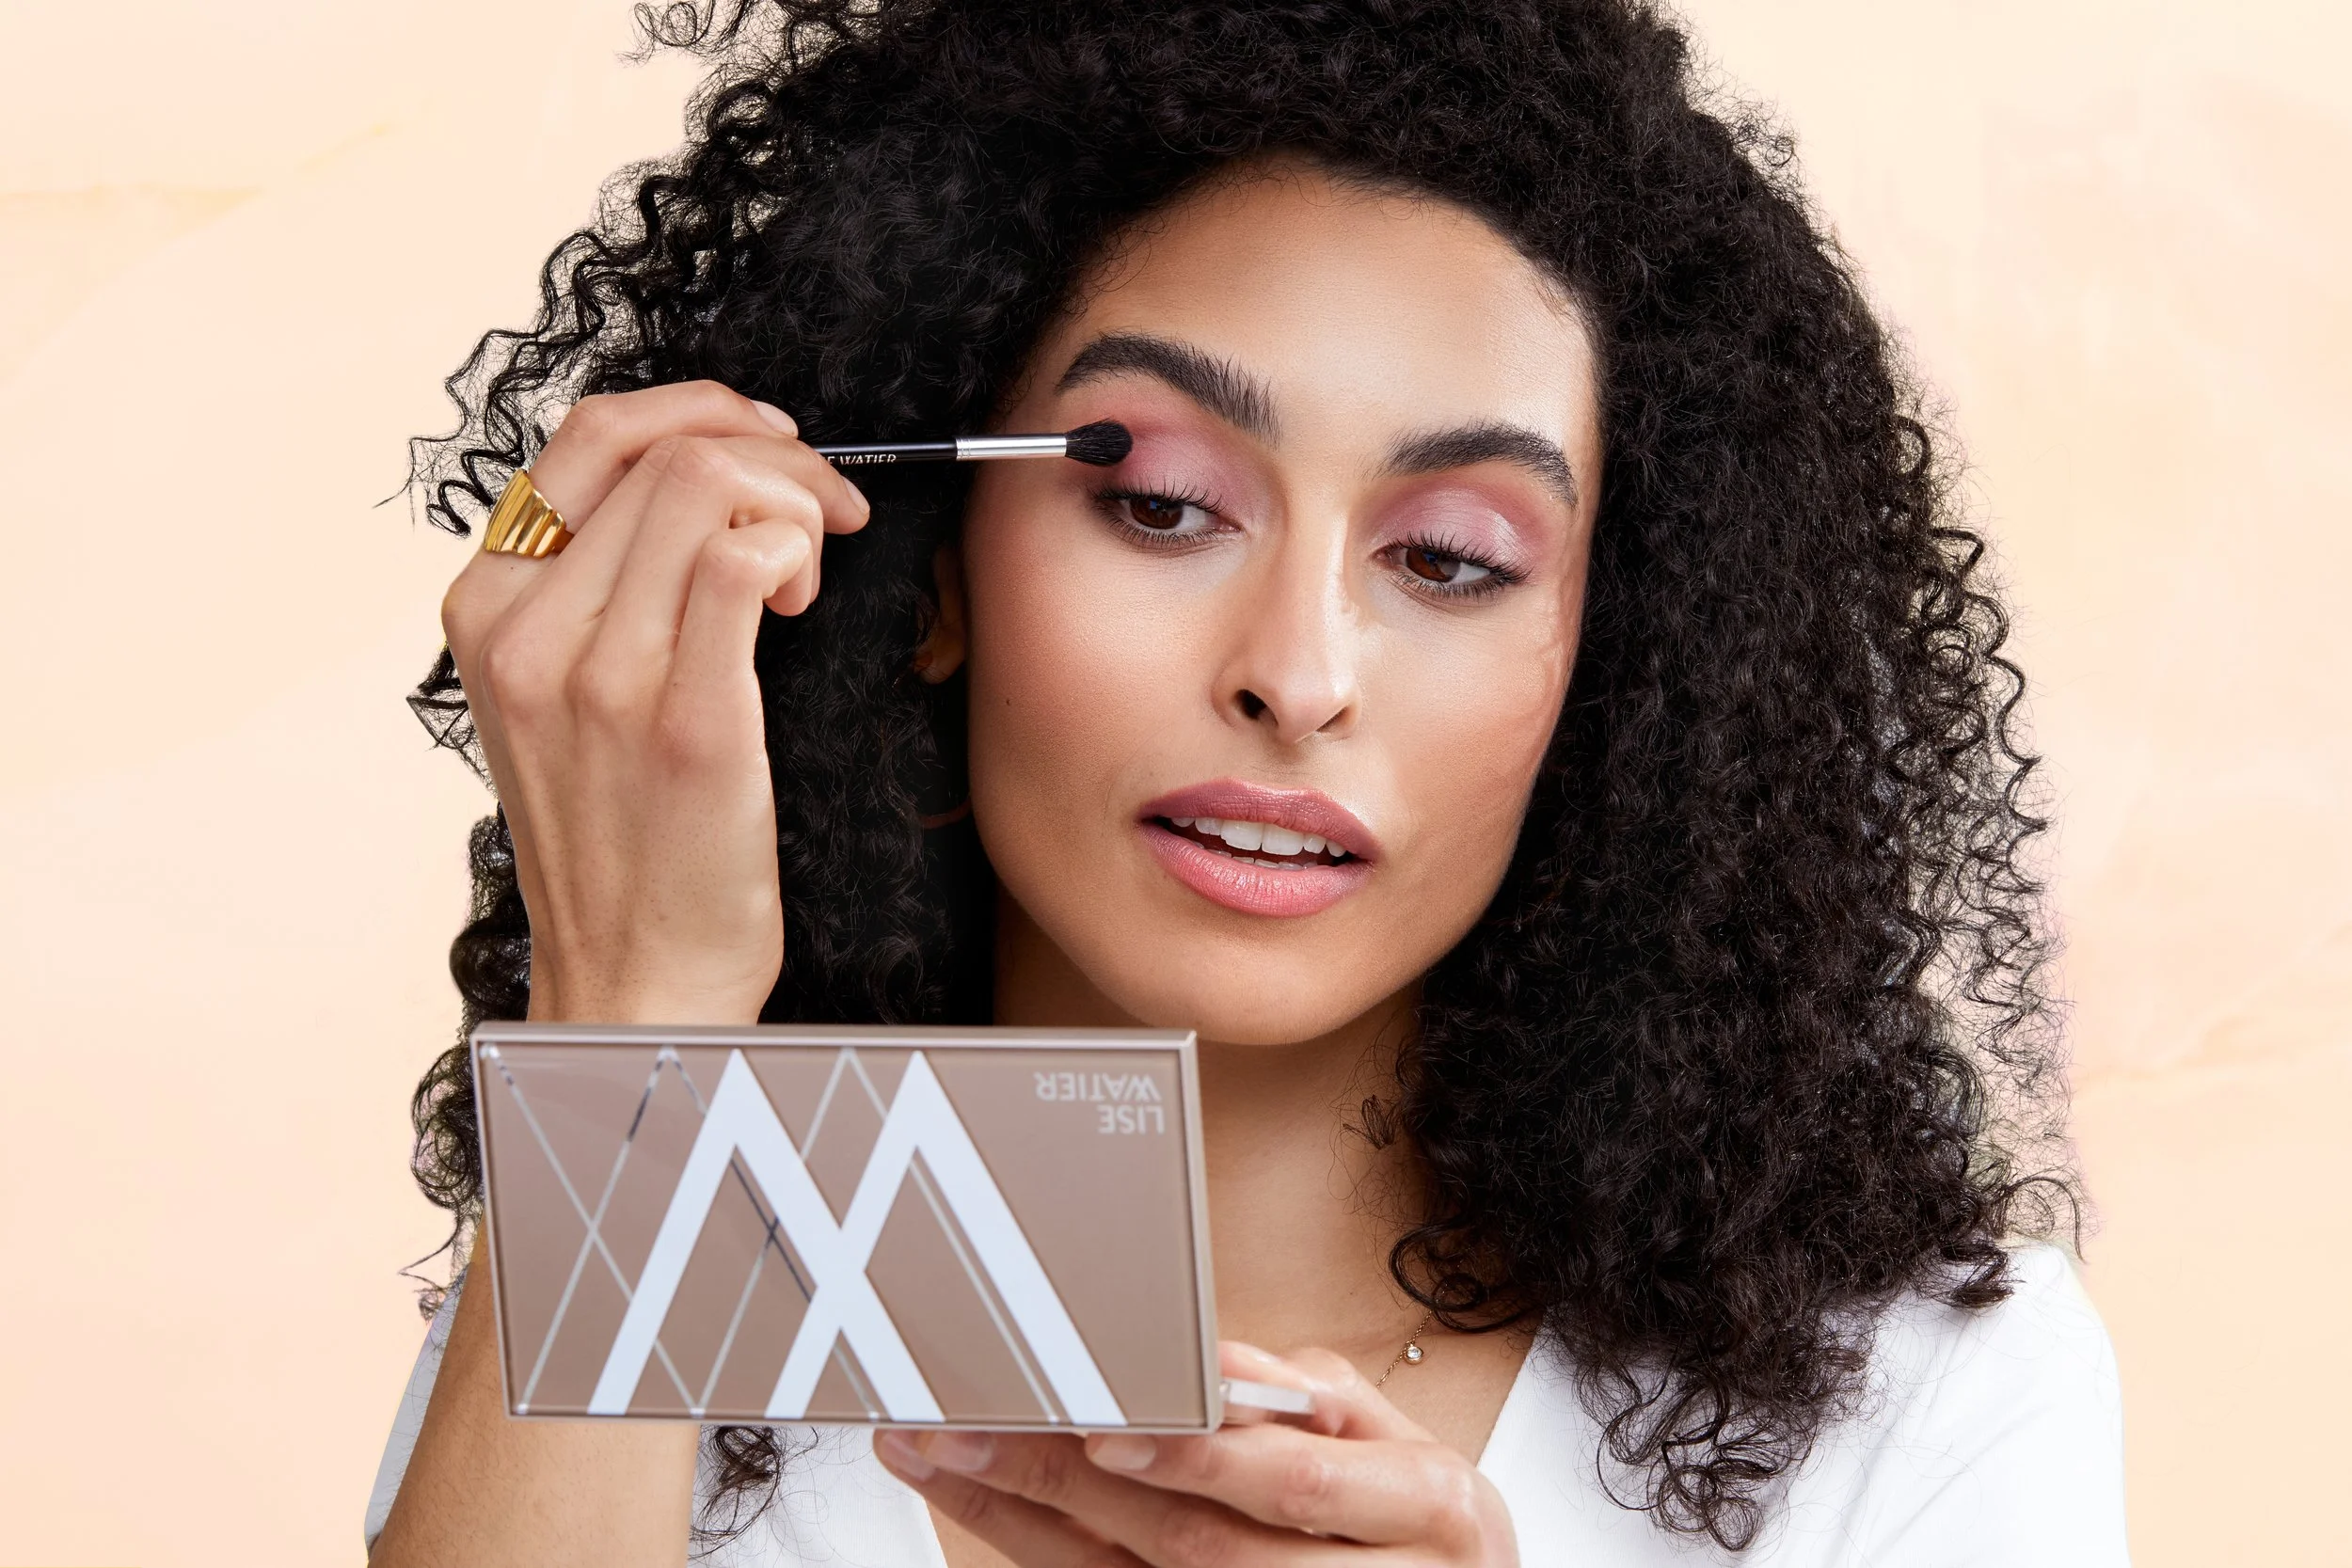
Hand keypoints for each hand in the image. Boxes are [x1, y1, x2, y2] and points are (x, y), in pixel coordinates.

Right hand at [440, 380, 869, 1023]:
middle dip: (776, 453)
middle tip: (826, 510)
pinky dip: (794, 549)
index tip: (768, 442)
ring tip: (806, 574)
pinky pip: (743, 559)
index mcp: (487, 608)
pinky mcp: (683, 721)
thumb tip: (694, 483)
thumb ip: (594, 588)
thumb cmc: (620, 840)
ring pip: (708, 484)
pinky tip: (799, 604)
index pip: (590, 434)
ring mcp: (598, 675)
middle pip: (663, 448)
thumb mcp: (561, 697)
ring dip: (793, 502)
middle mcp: (528, 630)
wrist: (634, 980)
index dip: (699, 410)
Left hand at [875, 1343, 1518, 1565]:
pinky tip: (994, 1512)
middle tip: (965, 1426)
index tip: (1096, 1420)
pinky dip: (1053, 1556)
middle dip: (1067, 1479)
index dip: (1192, 1452)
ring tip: (948, 1461)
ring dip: (1030, 1521)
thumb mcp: (1399, 1446)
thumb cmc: (1424, 1531)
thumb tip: (1218, 1362)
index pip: (1290, 1476)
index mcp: (1426, 1506)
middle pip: (1197, 1542)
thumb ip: (1310, 1401)